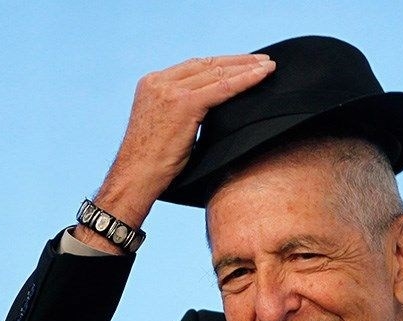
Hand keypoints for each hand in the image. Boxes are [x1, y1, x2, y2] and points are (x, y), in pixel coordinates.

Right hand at [90, 54, 274, 231]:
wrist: (135, 178)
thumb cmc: (150, 165)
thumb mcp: (163, 128)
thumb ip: (181, 113)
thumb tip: (210, 113)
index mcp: (152, 84)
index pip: (193, 67)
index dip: (220, 64)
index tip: (241, 64)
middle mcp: (159, 81)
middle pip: (206, 64)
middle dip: (237, 62)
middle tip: (262, 61)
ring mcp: (169, 90)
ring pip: (217, 73)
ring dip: (245, 68)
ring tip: (267, 67)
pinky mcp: (183, 104)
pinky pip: (222, 88)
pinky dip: (244, 81)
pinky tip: (261, 77)